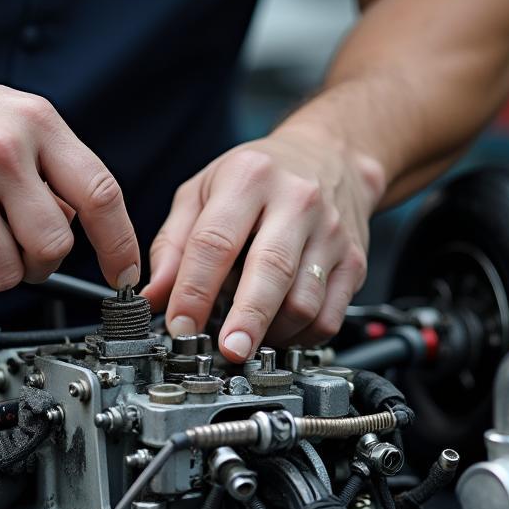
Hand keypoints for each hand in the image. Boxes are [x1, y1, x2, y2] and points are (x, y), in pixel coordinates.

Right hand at [0, 58, 140, 293]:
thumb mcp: (7, 118)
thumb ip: (49, 168)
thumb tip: (77, 225)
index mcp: (35, 123)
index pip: (100, 194)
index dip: (120, 244)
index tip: (124, 275)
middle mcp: (1, 152)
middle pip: (53, 248)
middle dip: (37, 262)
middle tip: (12, 245)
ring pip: (4, 275)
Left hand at [142, 124, 384, 361]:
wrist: (333, 157)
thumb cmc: (259, 178)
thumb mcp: (202, 192)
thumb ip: (172, 244)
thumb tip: (154, 296)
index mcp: (249, 178)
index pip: (216, 242)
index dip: (194, 291)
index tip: (180, 325)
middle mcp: (296, 201)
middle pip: (270, 270)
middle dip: (246, 319)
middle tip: (227, 351)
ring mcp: (330, 233)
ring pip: (303, 301)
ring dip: (271, 332)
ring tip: (246, 337)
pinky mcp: (354, 262)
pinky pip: (328, 316)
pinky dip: (300, 337)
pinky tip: (278, 332)